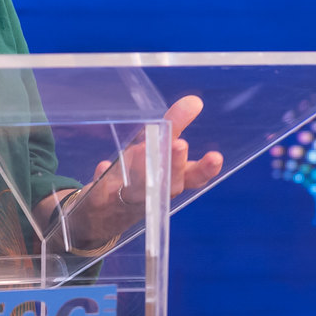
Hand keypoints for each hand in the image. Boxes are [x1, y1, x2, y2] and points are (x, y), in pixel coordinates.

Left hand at [61, 96, 223, 250]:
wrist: (102, 215)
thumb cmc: (136, 179)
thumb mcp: (155, 152)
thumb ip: (174, 127)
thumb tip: (194, 101)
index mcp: (170, 182)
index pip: (192, 178)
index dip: (205, 170)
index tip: (216, 157)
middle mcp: (153, 195)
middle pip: (167, 185)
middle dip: (174, 166)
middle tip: (178, 145)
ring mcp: (127, 201)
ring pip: (138, 191)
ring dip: (142, 172)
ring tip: (143, 150)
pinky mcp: (100, 203)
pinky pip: (100, 193)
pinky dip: (103, 179)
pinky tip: (103, 166)